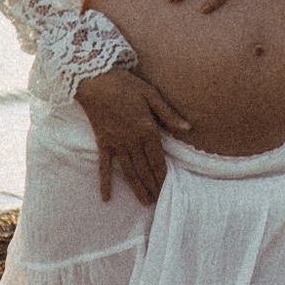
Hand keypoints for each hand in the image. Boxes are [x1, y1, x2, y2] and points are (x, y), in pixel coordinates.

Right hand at [76, 64, 193, 204]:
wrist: (95, 81)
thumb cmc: (126, 85)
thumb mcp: (152, 95)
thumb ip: (169, 114)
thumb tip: (188, 128)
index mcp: (146, 130)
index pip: (157, 159)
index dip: (163, 176)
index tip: (168, 189)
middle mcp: (131, 141)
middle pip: (144, 169)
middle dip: (152, 186)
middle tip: (159, 201)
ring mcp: (115, 144)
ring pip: (128, 171)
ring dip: (137, 188)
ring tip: (145, 202)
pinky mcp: (102, 143)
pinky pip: (104, 166)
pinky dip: (105, 182)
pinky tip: (106, 198)